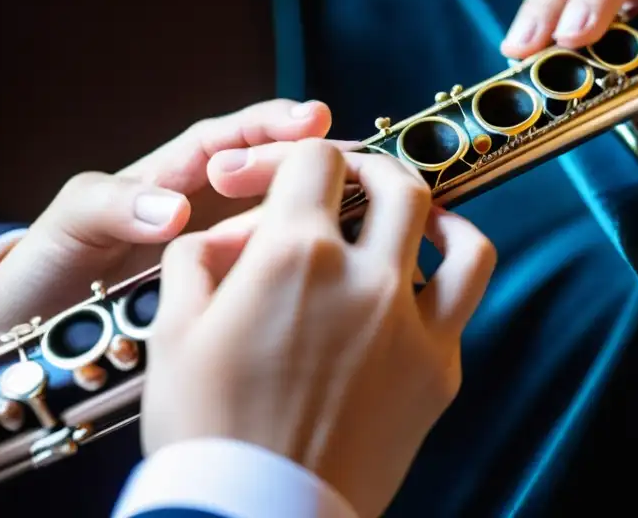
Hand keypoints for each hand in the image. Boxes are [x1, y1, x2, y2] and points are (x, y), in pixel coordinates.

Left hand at [0, 99, 331, 351]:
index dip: (274, 124)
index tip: (314, 119)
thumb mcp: (72, 226)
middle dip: (321, 161)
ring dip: (327, 211)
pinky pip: (278, 269)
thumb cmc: (57, 265)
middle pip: (277, 171)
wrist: (45, 335)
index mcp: (176, 175)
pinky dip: (311, 263)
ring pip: (287, 219)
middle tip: (360, 165)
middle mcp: (212, 205)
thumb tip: (172, 210)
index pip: (233, 136)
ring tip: (369, 212)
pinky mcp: (235, 288)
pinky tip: (342, 269)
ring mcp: (227, 246)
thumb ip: (113, 207)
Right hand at [144, 140, 496, 517]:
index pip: (316, 160)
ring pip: (456, 234)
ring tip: (411, 215)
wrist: (257, 516)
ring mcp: (413, 324)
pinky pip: (465, 299)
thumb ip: (198, 261)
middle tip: (344, 182)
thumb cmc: (207, 430)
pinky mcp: (438, 370)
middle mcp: (365, 278)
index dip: (289, 156)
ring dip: (434, 212)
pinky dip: (452, 272)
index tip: (272, 178)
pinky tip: (424, 279)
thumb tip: (225, 234)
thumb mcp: (173, 332)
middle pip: (394, 181)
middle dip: (366, 169)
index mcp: (294, 255)